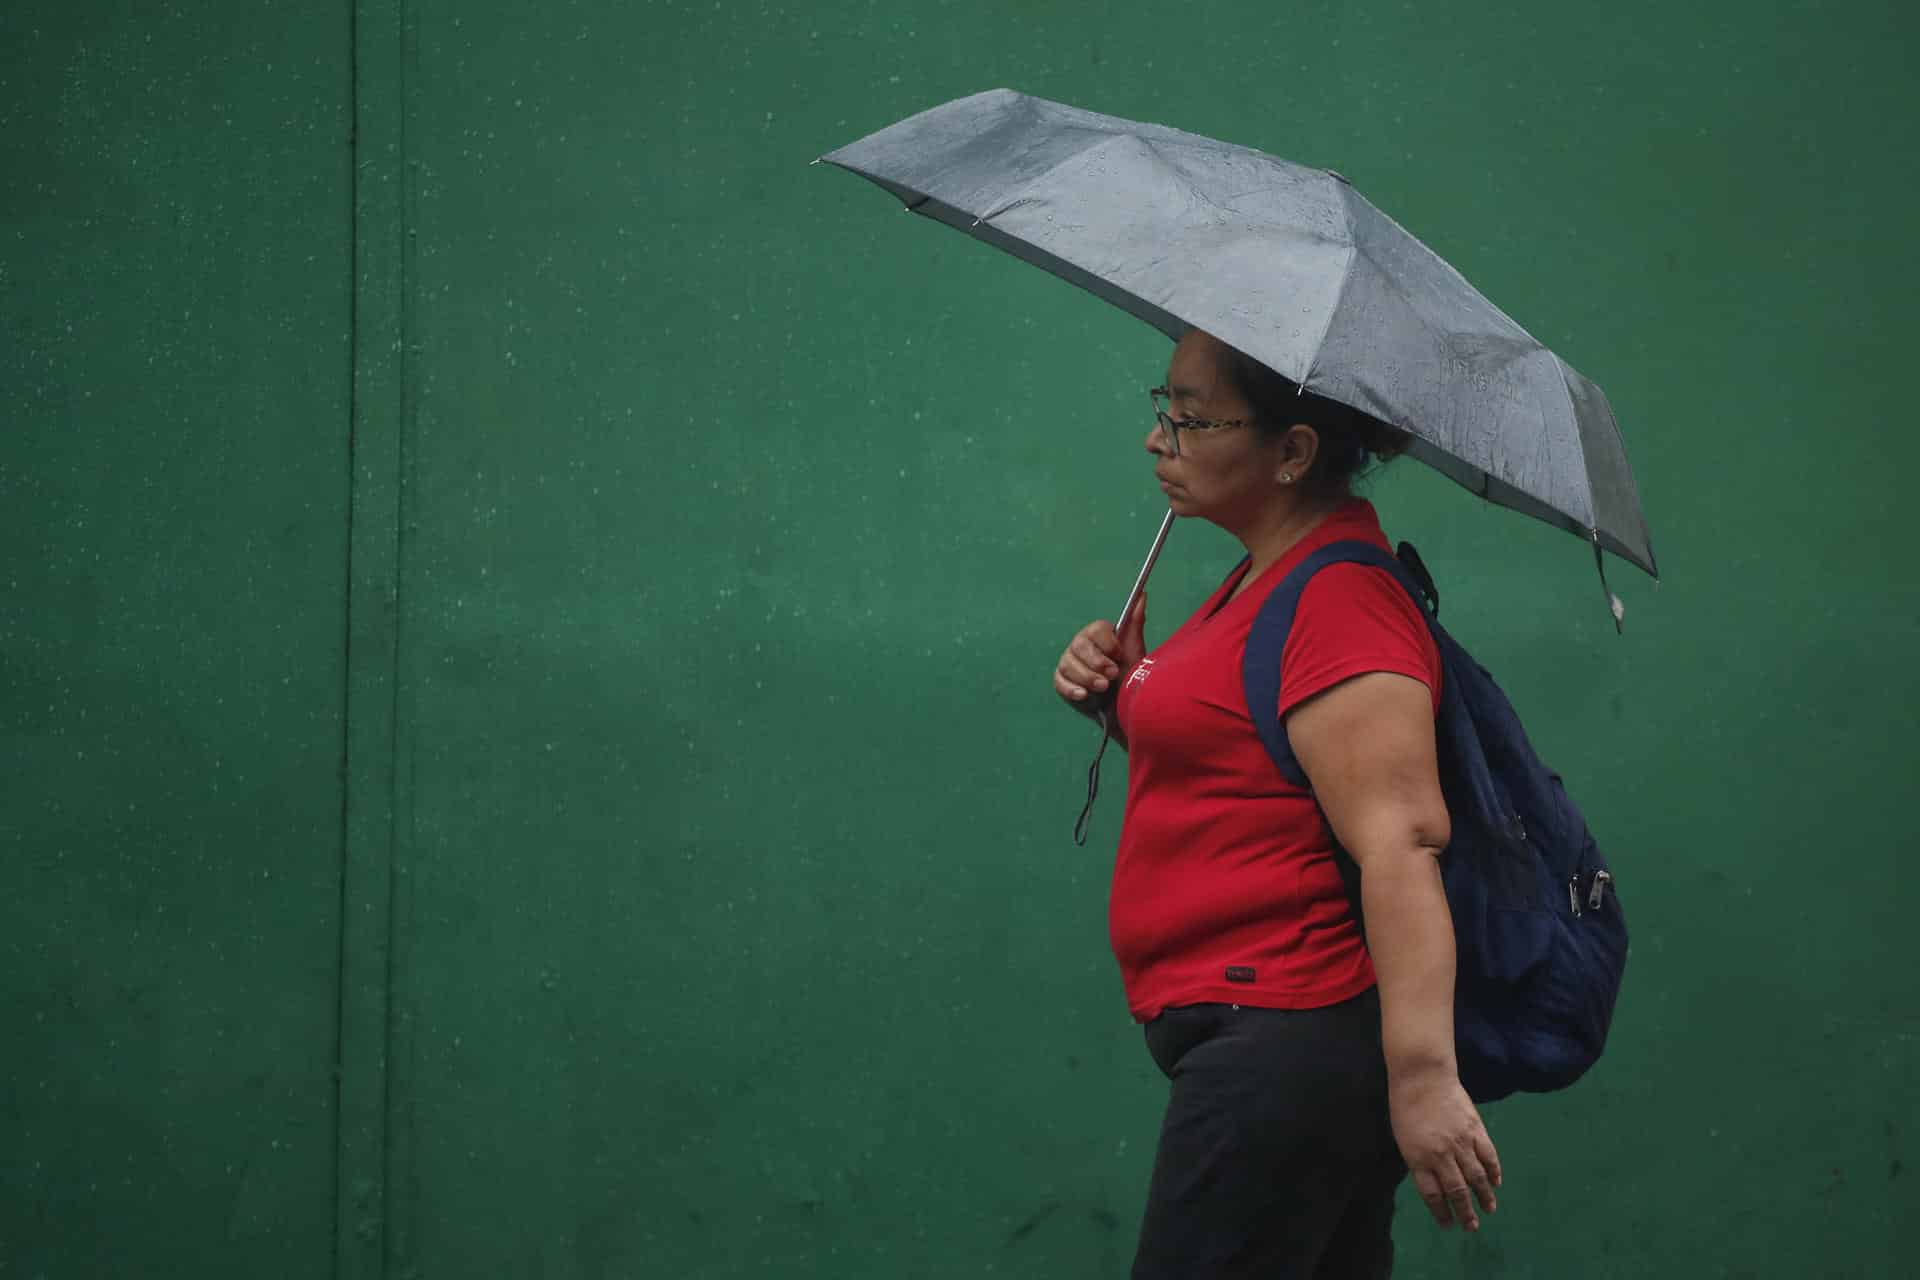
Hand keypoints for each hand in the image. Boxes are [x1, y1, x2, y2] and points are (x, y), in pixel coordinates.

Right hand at [1051, 594, 1146, 718]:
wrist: (1123, 707)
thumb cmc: (1130, 676)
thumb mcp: (1135, 650)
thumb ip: (1135, 622)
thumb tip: (1143, 594)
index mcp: (1098, 635)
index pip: (1095, 629)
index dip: (1107, 644)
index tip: (1119, 656)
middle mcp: (1081, 646)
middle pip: (1079, 646)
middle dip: (1096, 663)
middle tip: (1112, 676)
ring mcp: (1069, 663)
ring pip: (1069, 664)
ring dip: (1087, 678)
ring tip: (1103, 689)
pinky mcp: (1062, 681)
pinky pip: (1060, 681)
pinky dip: (1072, 689)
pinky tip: (1084, 696)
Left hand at [1388, 1067, 1501, 1231]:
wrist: (1423, 1077)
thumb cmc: (1406, 1106)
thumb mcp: (1404, 1139)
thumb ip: (1419, 1162)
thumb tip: (1435, 1183)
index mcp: (1419, 1159)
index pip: (1433, 1195)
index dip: (1441, 1213)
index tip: (1448, 1225)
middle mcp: (1441, 1155)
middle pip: (1457, 1191)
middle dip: (1465, 1212)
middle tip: (1471, 1227)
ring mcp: (1461, 1142)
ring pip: (1477, 1177)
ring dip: (1484, 1197)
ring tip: (1488, 1210)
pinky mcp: (1476, 1130)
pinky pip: (1489, 1156)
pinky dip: (1494, 1172)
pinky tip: (1496, 1183)